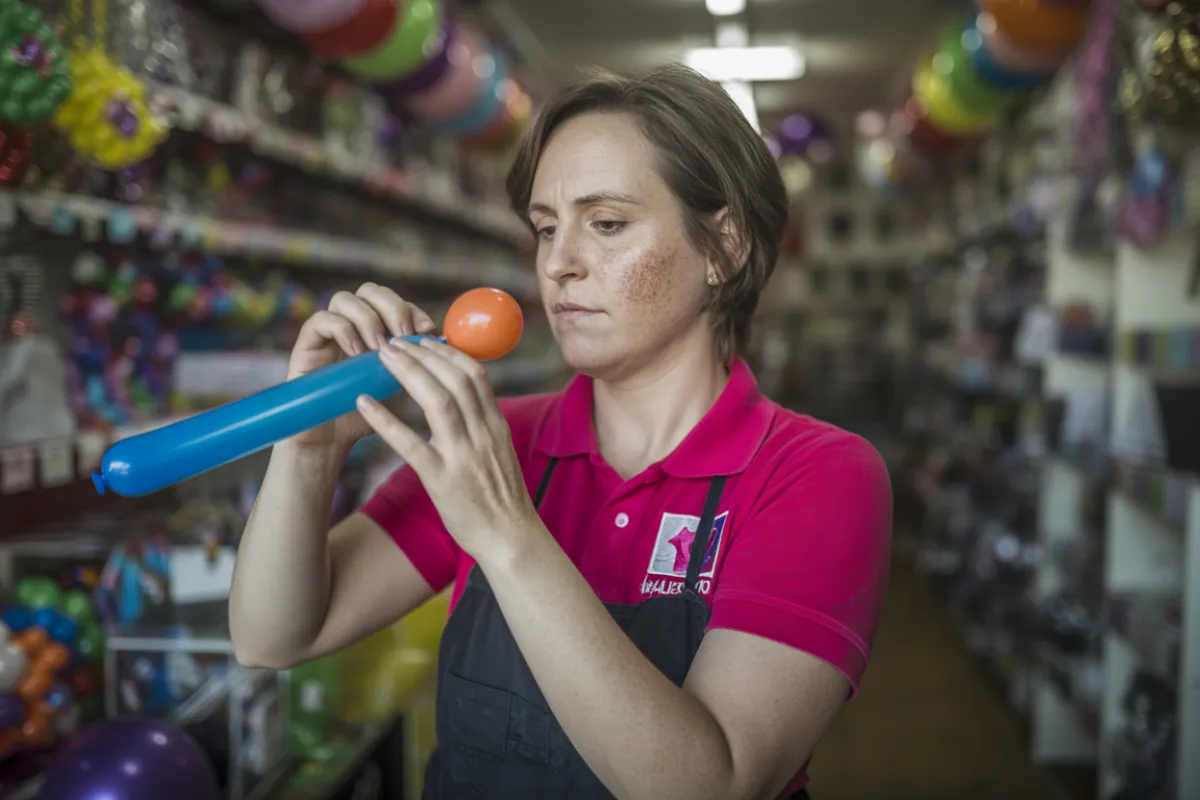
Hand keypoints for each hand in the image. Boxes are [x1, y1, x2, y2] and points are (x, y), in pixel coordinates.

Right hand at [288, 283, 434, 449]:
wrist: (333, 438)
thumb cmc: (369, 414)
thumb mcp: (400, 385)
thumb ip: (417, 363)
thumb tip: (445, 343)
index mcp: (375, 330)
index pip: (396, 301)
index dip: (413, 310)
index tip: (427, 332)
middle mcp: (351, 324)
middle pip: (371, 290)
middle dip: (392, 307)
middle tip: (404, 335)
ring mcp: (327, 332)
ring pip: (344, 299)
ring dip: (368, 318)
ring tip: (379, 347)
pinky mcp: (306, 343)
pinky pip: (322, 319)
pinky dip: (343, 330)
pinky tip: (357, 352)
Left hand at [354, 338, 538, 561]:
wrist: (510, 538)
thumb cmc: (502, 499)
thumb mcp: (499, 453)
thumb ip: (482, 425)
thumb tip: (464, 400)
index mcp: (496, 426)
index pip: (474, 375)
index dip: (447, 352)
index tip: (424, 340)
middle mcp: (482, 435)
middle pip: (454, 379)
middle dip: (423, 354)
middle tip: (395, 340)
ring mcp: (464, 456)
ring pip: (437, 401)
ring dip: (408, 373)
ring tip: (383, 356)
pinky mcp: (442, 480)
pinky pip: (411, 445)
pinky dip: (386, 420)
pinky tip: (364, 403)